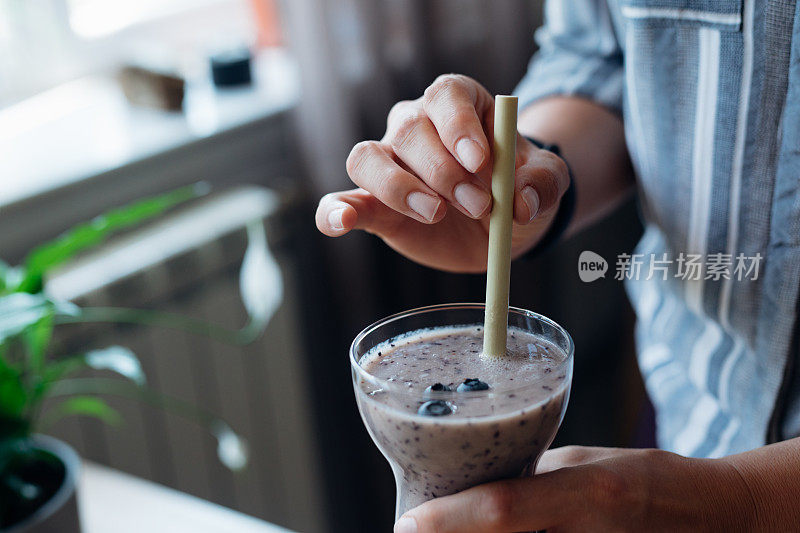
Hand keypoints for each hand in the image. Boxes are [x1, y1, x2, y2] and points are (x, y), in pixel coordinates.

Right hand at [315, 74, 569, 272]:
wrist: (498, 223)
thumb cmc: (517, 187)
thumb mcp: (546, 182)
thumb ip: (543, 184)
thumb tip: (521, 202)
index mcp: (459, 104)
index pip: (446, 96)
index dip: (458, 124)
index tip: (480, 160)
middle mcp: (415, 125)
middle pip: (409, 129)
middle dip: (443, 171)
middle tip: (479, 205)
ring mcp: (389, 163)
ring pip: (367, 158)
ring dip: (397, 187)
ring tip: (435, 214)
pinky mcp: (373, 203)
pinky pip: (342, 199)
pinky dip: (336, 210)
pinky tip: (343, 221)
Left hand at [394, 446, 756, 531]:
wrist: (715, 518)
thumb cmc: (649, 479)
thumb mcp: (585, 463)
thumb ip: (531, 480)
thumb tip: (479, 490)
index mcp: (587, 493)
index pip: (501, 509)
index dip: (446, 520)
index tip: (406, 523)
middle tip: (419, 529)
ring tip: (447, 530)